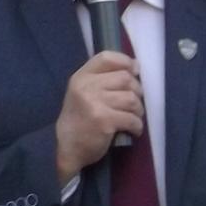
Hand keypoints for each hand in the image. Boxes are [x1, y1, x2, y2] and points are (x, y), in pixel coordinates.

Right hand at [53, 50, 143, 180]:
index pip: (106, 57)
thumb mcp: (82, 92)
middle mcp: (87, 87)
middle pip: (125, 78)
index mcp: (81, 77)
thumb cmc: (79, 119)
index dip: (125, 61)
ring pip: (131, 99)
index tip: (134, 71)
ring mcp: (95, 103)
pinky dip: (137, 125)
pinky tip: (133, 130)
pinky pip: (132, 119)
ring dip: (138, 110)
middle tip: (134, 103)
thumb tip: (135, 66)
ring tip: (134, 117)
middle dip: (137, 91)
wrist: (67, 147)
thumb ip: (103, 78)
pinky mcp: (104, 121)